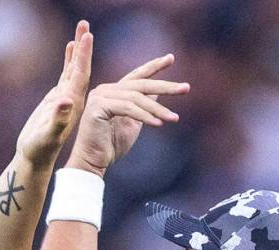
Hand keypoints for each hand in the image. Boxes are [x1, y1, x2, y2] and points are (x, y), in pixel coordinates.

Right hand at [16, 21, 92, 168]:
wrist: (37, 159)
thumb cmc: (40, 150)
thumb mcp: (48, 134)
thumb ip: (58, 119)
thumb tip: (65, 100)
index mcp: (73, 104)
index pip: (81, 75)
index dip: (83, 56)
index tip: (88, 36)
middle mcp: (72, 98)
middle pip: (80, 67)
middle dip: (83, 46)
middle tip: (85, 24)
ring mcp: (65, 97)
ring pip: (74, 68)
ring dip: (79, 49)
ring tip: (82, 28)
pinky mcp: (58, 98)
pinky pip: (65, 75)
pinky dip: (69, 60)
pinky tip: (71, 47)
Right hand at [66, 54, 188, 177]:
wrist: (92, 162)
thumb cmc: (111, 145)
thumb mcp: (133, 122)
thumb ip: (143, 106)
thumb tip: (157, 92)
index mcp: (113, 92)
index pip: (136, 76)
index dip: (154, 67)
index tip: (171, 58)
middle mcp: (105, 90)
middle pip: (140, 85)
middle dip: (165, 86)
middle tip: (185, 88)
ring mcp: (100, 96)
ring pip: (136, 97)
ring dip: (157, 109)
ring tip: (173, 118)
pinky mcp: (97, 107)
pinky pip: (127, 108)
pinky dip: (144, 116)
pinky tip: (158, 124)